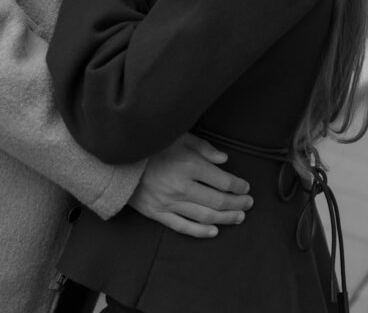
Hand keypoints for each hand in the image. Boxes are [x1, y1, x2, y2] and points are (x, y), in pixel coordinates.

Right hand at [128, 134, 252, 237]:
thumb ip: (203, 147)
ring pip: (205, 216)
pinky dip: (201, 232)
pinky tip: (215, 231)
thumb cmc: (152, 145)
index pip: (222, 180)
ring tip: (239, 217)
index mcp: (188, 164)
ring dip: (225, 218)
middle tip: (248, 204)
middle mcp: (181, 186)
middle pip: (218, 201)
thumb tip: (224, 159)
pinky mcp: (157, 213)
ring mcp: (169, 202)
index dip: (238, 186)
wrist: (119, 159)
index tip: (246, 187)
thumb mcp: (179, 136)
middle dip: (237, 203)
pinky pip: (183, 227)